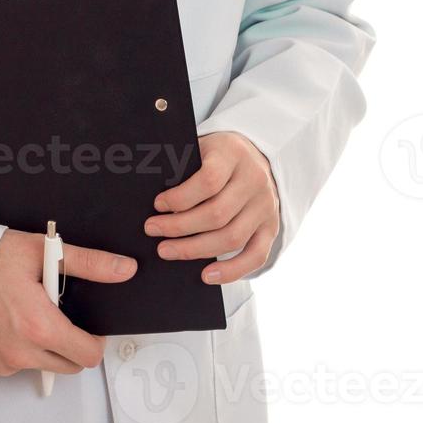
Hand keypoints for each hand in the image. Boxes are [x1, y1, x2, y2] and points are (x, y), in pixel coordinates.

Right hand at [0, 229, 136, 376]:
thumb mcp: (42, 250)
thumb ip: (88, 263)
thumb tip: (123, 269)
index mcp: (40, 327)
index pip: (88, 355)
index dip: (95, 340)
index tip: (88, 324)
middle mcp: (20, 352)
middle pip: (67, 365)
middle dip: (70, 344)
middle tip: (55, 312)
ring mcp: (0, 362)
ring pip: (40, 364)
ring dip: (41, 346)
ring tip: (24, 311)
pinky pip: (12, 364)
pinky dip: (15, 348)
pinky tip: (4, 321)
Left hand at [145, 131, 279, 283]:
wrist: (254, 156)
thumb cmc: (215, 155)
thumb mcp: (200, 147)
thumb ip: (182, 164)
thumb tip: (152, 197)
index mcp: (233, 154)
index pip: (208, 180)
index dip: (180, 197)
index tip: (157, 205)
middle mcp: (254, 180)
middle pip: (217, 214)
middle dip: (179, 227)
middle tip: (151, 229)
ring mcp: (266, 206)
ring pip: (232, 237)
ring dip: (195, 250)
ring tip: (166, 251)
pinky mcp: (271, 227)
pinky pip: (256, 256)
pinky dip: (232, 271)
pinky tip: (206, 276)